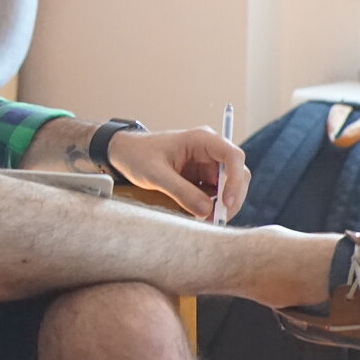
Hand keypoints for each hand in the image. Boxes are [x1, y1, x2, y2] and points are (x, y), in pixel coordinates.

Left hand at [108, 126, 246, 221]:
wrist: (123, 154)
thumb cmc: (137, 156)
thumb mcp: (155, 174)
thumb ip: (180, 191)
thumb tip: (207, 210)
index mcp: (202, 140)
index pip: (233, 157)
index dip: (235, 180)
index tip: (227, 202)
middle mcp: (210, 151)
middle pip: (237, 174)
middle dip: (231, 198)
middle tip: (218, 220)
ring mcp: (207, 165)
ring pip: (228, 187)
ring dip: (222, 204)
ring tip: (205, 220)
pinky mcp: (201, 178)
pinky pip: (215, 194)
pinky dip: (211, 206)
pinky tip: (199, 215)